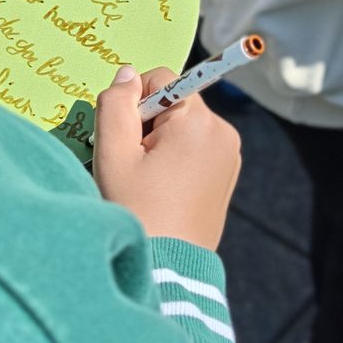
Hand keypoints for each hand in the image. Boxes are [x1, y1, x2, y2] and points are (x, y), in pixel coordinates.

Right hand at [93, 65, 241, 249]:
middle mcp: (223, 131)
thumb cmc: (138, 210)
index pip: (161, 79)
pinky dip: (176, 158)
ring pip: (183, 125)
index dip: (134, 104)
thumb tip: (127, 73)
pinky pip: (196, 147)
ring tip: (148, 180)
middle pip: (173, 102)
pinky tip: (164, 188)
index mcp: (199, 121)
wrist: (168, 269)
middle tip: (135, 165)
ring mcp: (229, 154)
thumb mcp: (113, 153)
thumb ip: (115, 104)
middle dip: (147, 124)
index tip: (127, 142)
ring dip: (160, 142)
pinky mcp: (228, 174)